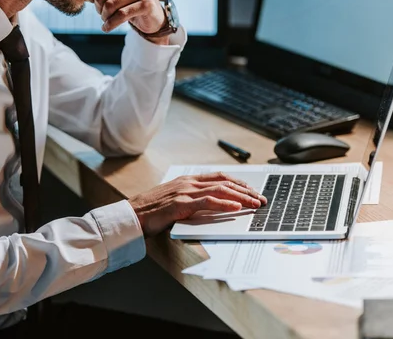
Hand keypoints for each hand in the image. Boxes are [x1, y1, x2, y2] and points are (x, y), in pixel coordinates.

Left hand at [92, 0, 168, 43]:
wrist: (153, 16)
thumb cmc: (130, 4)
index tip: (93, 5)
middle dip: (98, 9)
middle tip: (102, 15)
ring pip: (111, 6)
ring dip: (104, 18)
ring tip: (105, 21)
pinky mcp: (146, 4)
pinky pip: (121, 15)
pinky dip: (111, 24)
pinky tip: (107, 28)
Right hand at [128, 172, 267, 237]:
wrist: (131, 215)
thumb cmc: (151, 211)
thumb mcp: (174, 199)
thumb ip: (191, 199)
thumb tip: (212, 205)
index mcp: (187, 180)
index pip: (220, 177)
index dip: (239, 183)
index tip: (253, 190)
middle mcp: (188, 183)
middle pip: (224, 182)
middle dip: (246, 190)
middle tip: (262, 199)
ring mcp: (184, 192)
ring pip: (219, 190)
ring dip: (241, 196)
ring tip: (255, 203)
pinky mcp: (180, 204)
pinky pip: (207, 202)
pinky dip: (224, 203)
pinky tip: (236, 207)